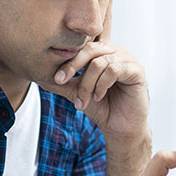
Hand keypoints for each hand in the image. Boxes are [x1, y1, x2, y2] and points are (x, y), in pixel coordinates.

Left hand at [39, 0, 148, 139]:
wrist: (120, 128)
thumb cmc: (102, 108)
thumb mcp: (77, 93)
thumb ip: (62, 83)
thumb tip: (38, 76)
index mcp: (103, 53)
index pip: (81, 48)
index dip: (67, 61)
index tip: (55, 78)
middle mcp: (116, 52)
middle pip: (90, 50)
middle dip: (72, 67)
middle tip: (61, 82)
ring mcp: (128, 59)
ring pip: (99, 63)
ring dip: (87, 84)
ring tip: (83, 101)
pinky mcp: (137, 70)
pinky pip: (114, 69)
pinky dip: (102, 84)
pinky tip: (98, 97)